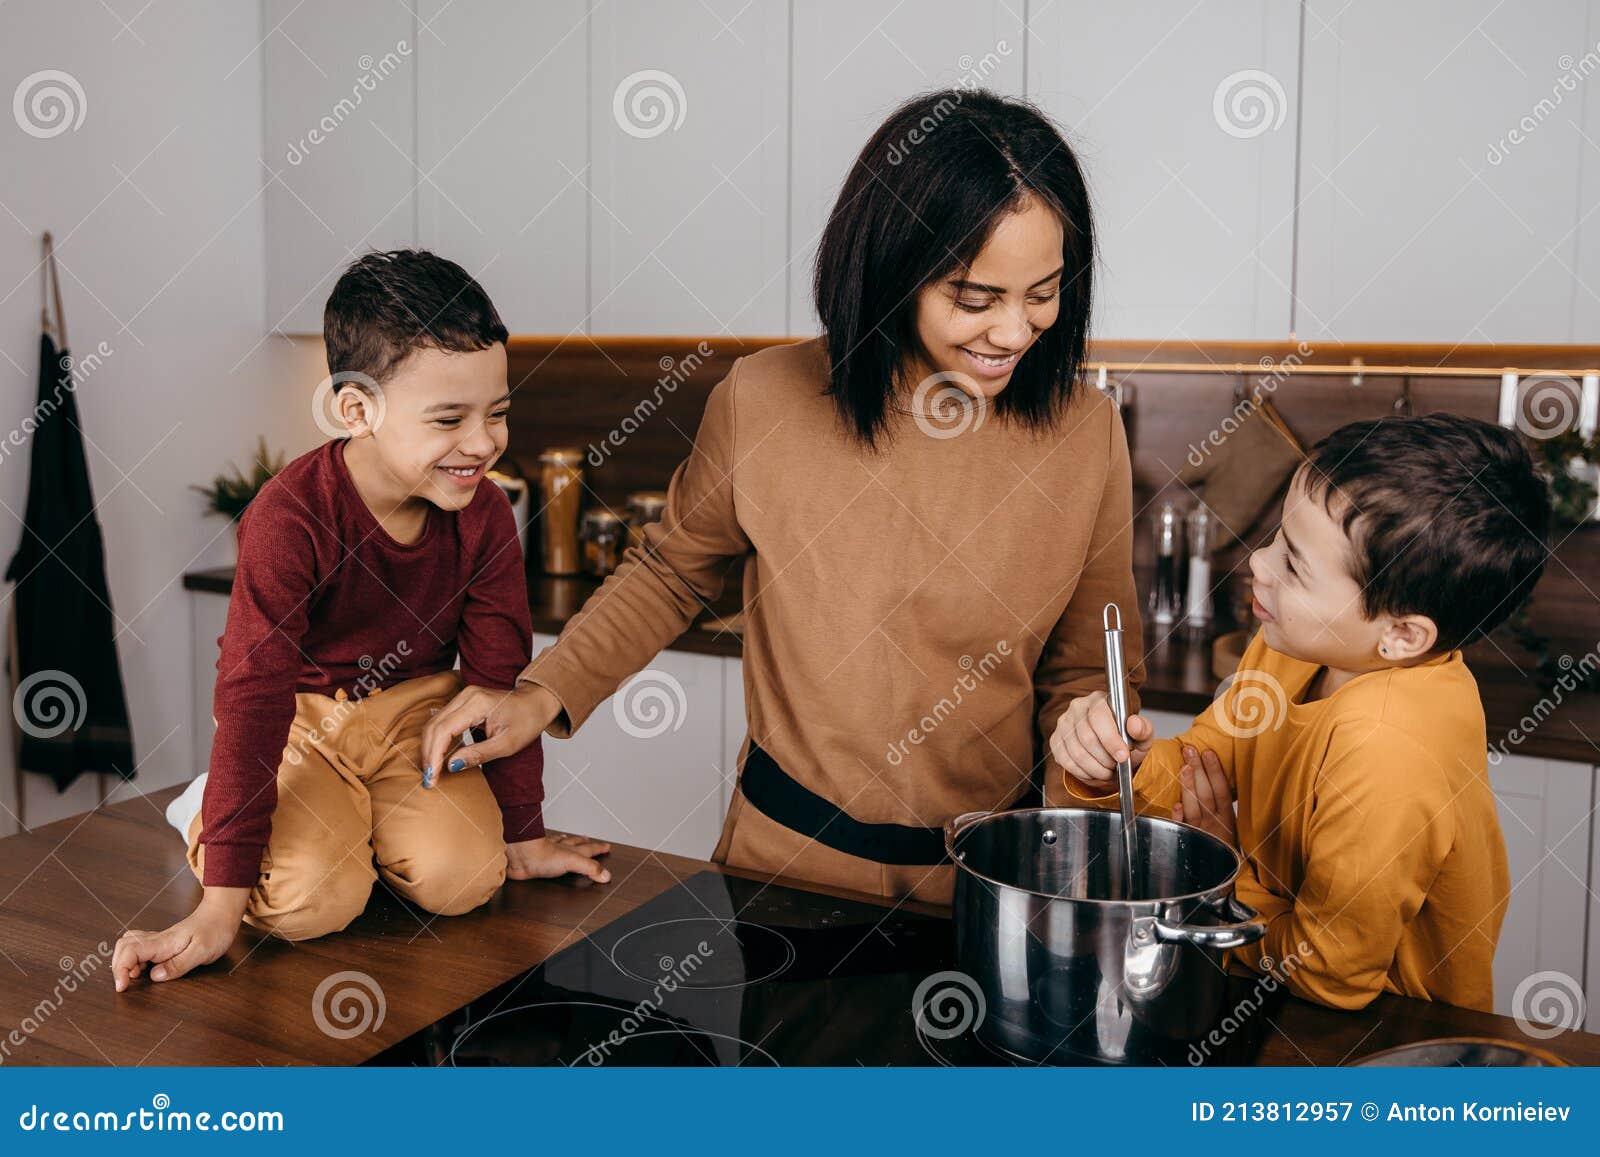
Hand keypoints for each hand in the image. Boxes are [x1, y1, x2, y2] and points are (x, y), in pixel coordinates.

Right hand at [111, 887, 247, 990]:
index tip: (122, 987)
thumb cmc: (215, 930)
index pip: (129, 952)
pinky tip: (144, 969)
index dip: (120, 970)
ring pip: (128, 945)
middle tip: (126, 984)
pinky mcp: (162, 942)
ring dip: (124, 962)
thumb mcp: (202, 951)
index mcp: (163, 942)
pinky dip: (133, 959)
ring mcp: (158, 939)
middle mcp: (157, 939)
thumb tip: (154, 976)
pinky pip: (138, 947)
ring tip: (135, 977)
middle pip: (123, 947)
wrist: (222, 913)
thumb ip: (179, 964)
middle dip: (118, 967)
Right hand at [419, 682, 562, 785]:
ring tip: (432, 771)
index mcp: (477, 703)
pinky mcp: (462, 702)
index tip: (432, 778)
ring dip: (430, 748)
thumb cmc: (527, 720)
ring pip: (434, 724)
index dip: (434, 755)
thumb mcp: (508, 744)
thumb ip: (478, 755)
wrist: (536, 703)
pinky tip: (440, 758)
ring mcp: (463, 697)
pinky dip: (437, 741)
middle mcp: (466, 696)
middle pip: (434, 726)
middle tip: (429, 779)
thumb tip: (451, 766)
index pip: (444, 730)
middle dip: (428, 754)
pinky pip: (442, 722)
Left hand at [505, 834, 612, 883]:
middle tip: (590, 840)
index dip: (599, 848)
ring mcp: (547, 854)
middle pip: (576, 844)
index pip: (589, 849)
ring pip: (560, 844)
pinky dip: (548, 847)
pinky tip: (546, 846)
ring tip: (570, 839)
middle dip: (585, 843)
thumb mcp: (573, 862)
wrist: (520, 855)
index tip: (607, 846)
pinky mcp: (536, 861)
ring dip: (567, 842)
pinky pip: (544, 853)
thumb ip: (590, 868)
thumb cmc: (541, 855)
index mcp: (571, 851)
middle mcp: (560, 850)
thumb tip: (606, 875)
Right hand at [1049, 690, 1154, 788]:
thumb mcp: (1143, 734)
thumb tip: (1134, 725)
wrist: (1112, 745)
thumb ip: (1143, 729)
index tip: (1123, 756)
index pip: (1099, 717)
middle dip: (1105, 759)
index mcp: (1099, 700)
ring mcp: (1064, 724)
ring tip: (1107, 771)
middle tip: (1116, 766)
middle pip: (1087, 738)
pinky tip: (1094, 772)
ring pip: (1077, 753)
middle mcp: (1077, 708)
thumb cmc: (1127, 738)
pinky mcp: (1056, 740)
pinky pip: (1066, 762)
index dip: (1111, 740)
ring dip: (1095, 769)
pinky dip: (1083, 773)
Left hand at [1173, 745, 1236, 846]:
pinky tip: (1177, 804)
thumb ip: (1218, 806)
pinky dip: (1180, 817)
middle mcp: (1215, 824)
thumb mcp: (1227, 826)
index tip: (1208, 753)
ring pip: (1195, 807)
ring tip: (1184, 767)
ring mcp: (1202, 833)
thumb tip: (1207, 778)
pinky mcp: (1189, 842)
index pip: (1222, 790)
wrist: (1224, 877)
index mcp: (1227, 818)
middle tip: (1190, 750)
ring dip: (1189, 786)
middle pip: (1207, 794)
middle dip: (1199, 771)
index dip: (1215, 771)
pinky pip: (1183, 828)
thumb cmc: (1223, 848)